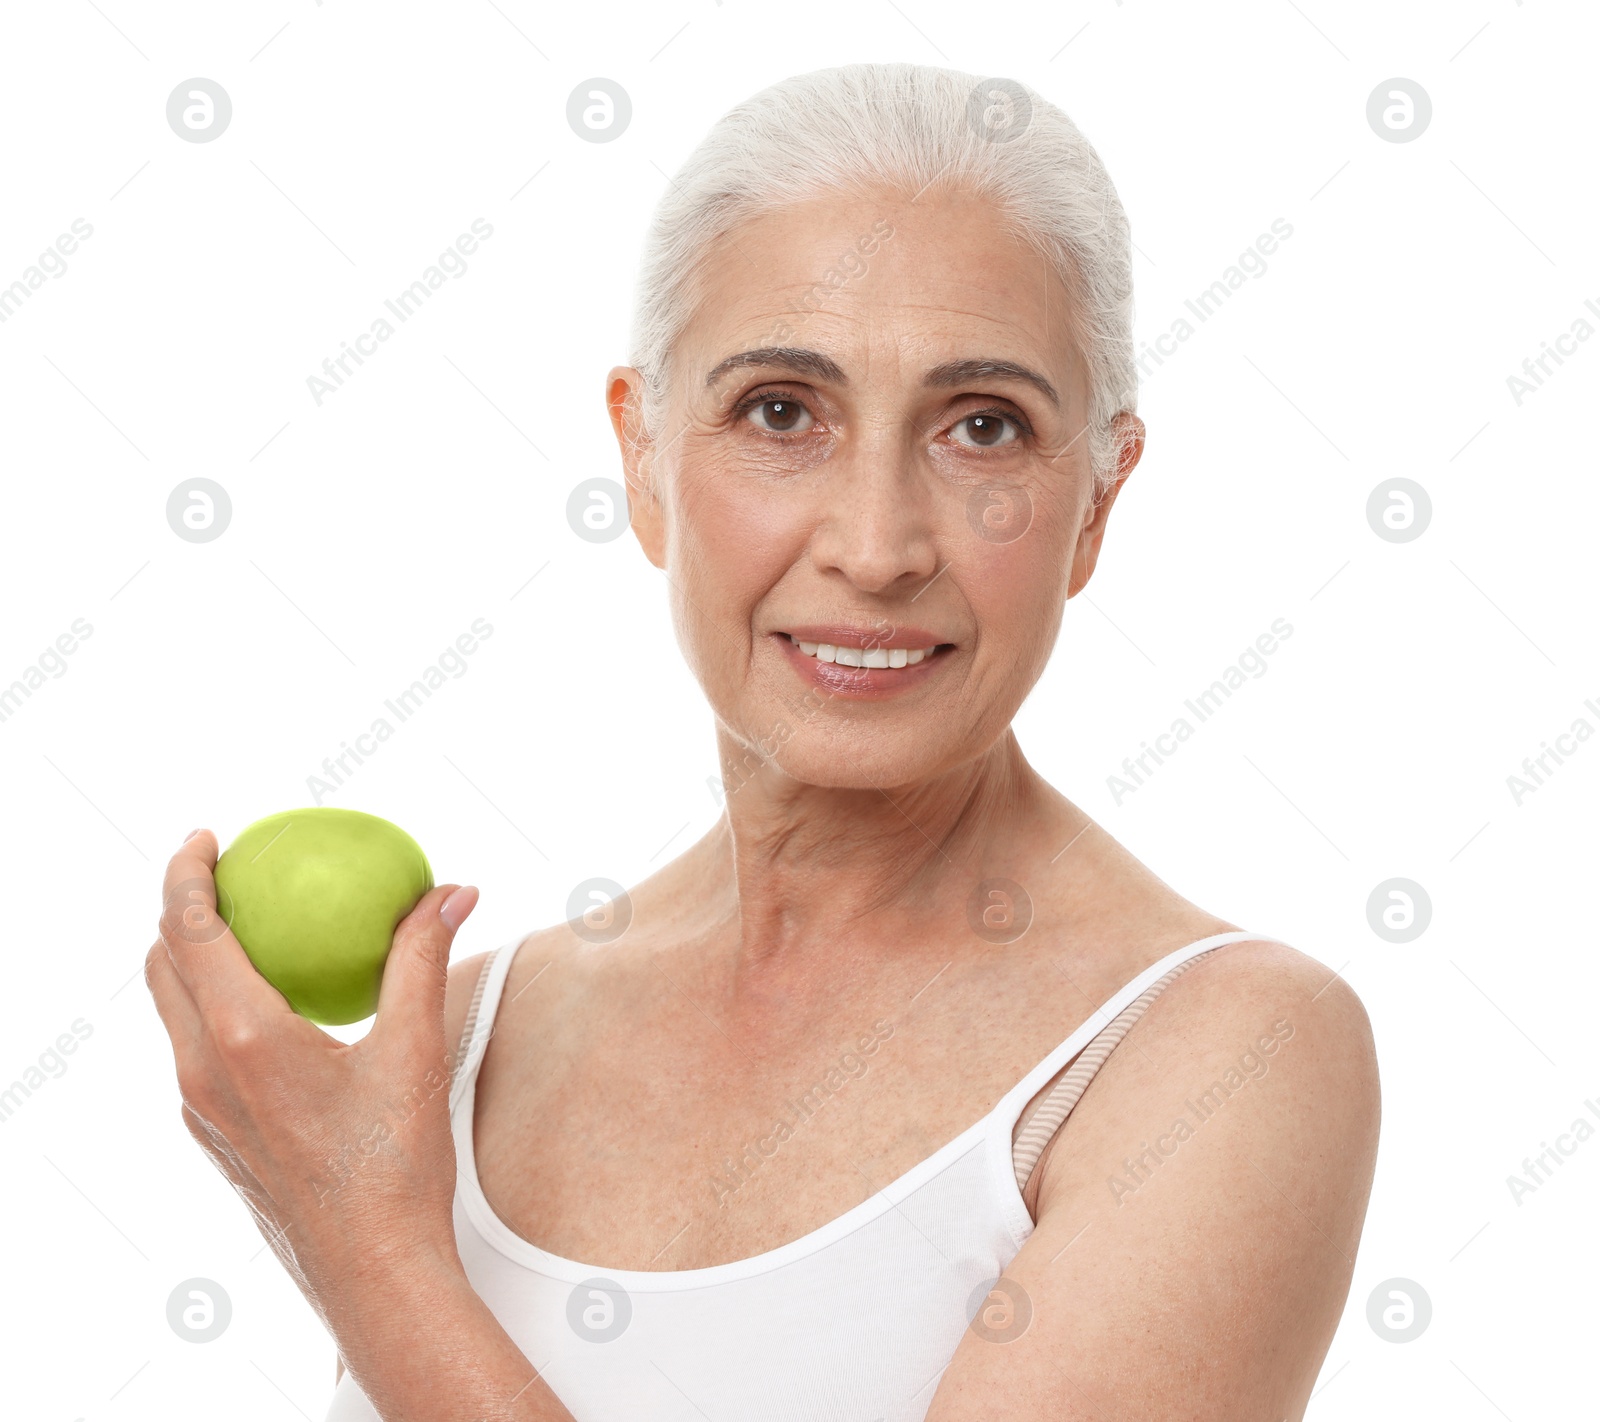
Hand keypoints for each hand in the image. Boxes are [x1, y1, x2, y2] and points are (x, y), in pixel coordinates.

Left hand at [145, 828, 479, 1319]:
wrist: (372, 1270)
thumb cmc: (392, 1169)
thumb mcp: (415, 1051)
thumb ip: (421, 960)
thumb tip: (448, 892)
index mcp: (243, 1040)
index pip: (188, 931)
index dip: (185, 873)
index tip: (205, 837)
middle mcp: (204, 1072)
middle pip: (161, 966)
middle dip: (178, 909)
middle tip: (222, 872)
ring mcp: (203, 1109)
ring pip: (171, 1011)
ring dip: (190, 958)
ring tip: (243, 929)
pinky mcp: (216, 1134)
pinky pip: (195, 1049)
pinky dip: (213, 1006)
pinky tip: (271, 1008)